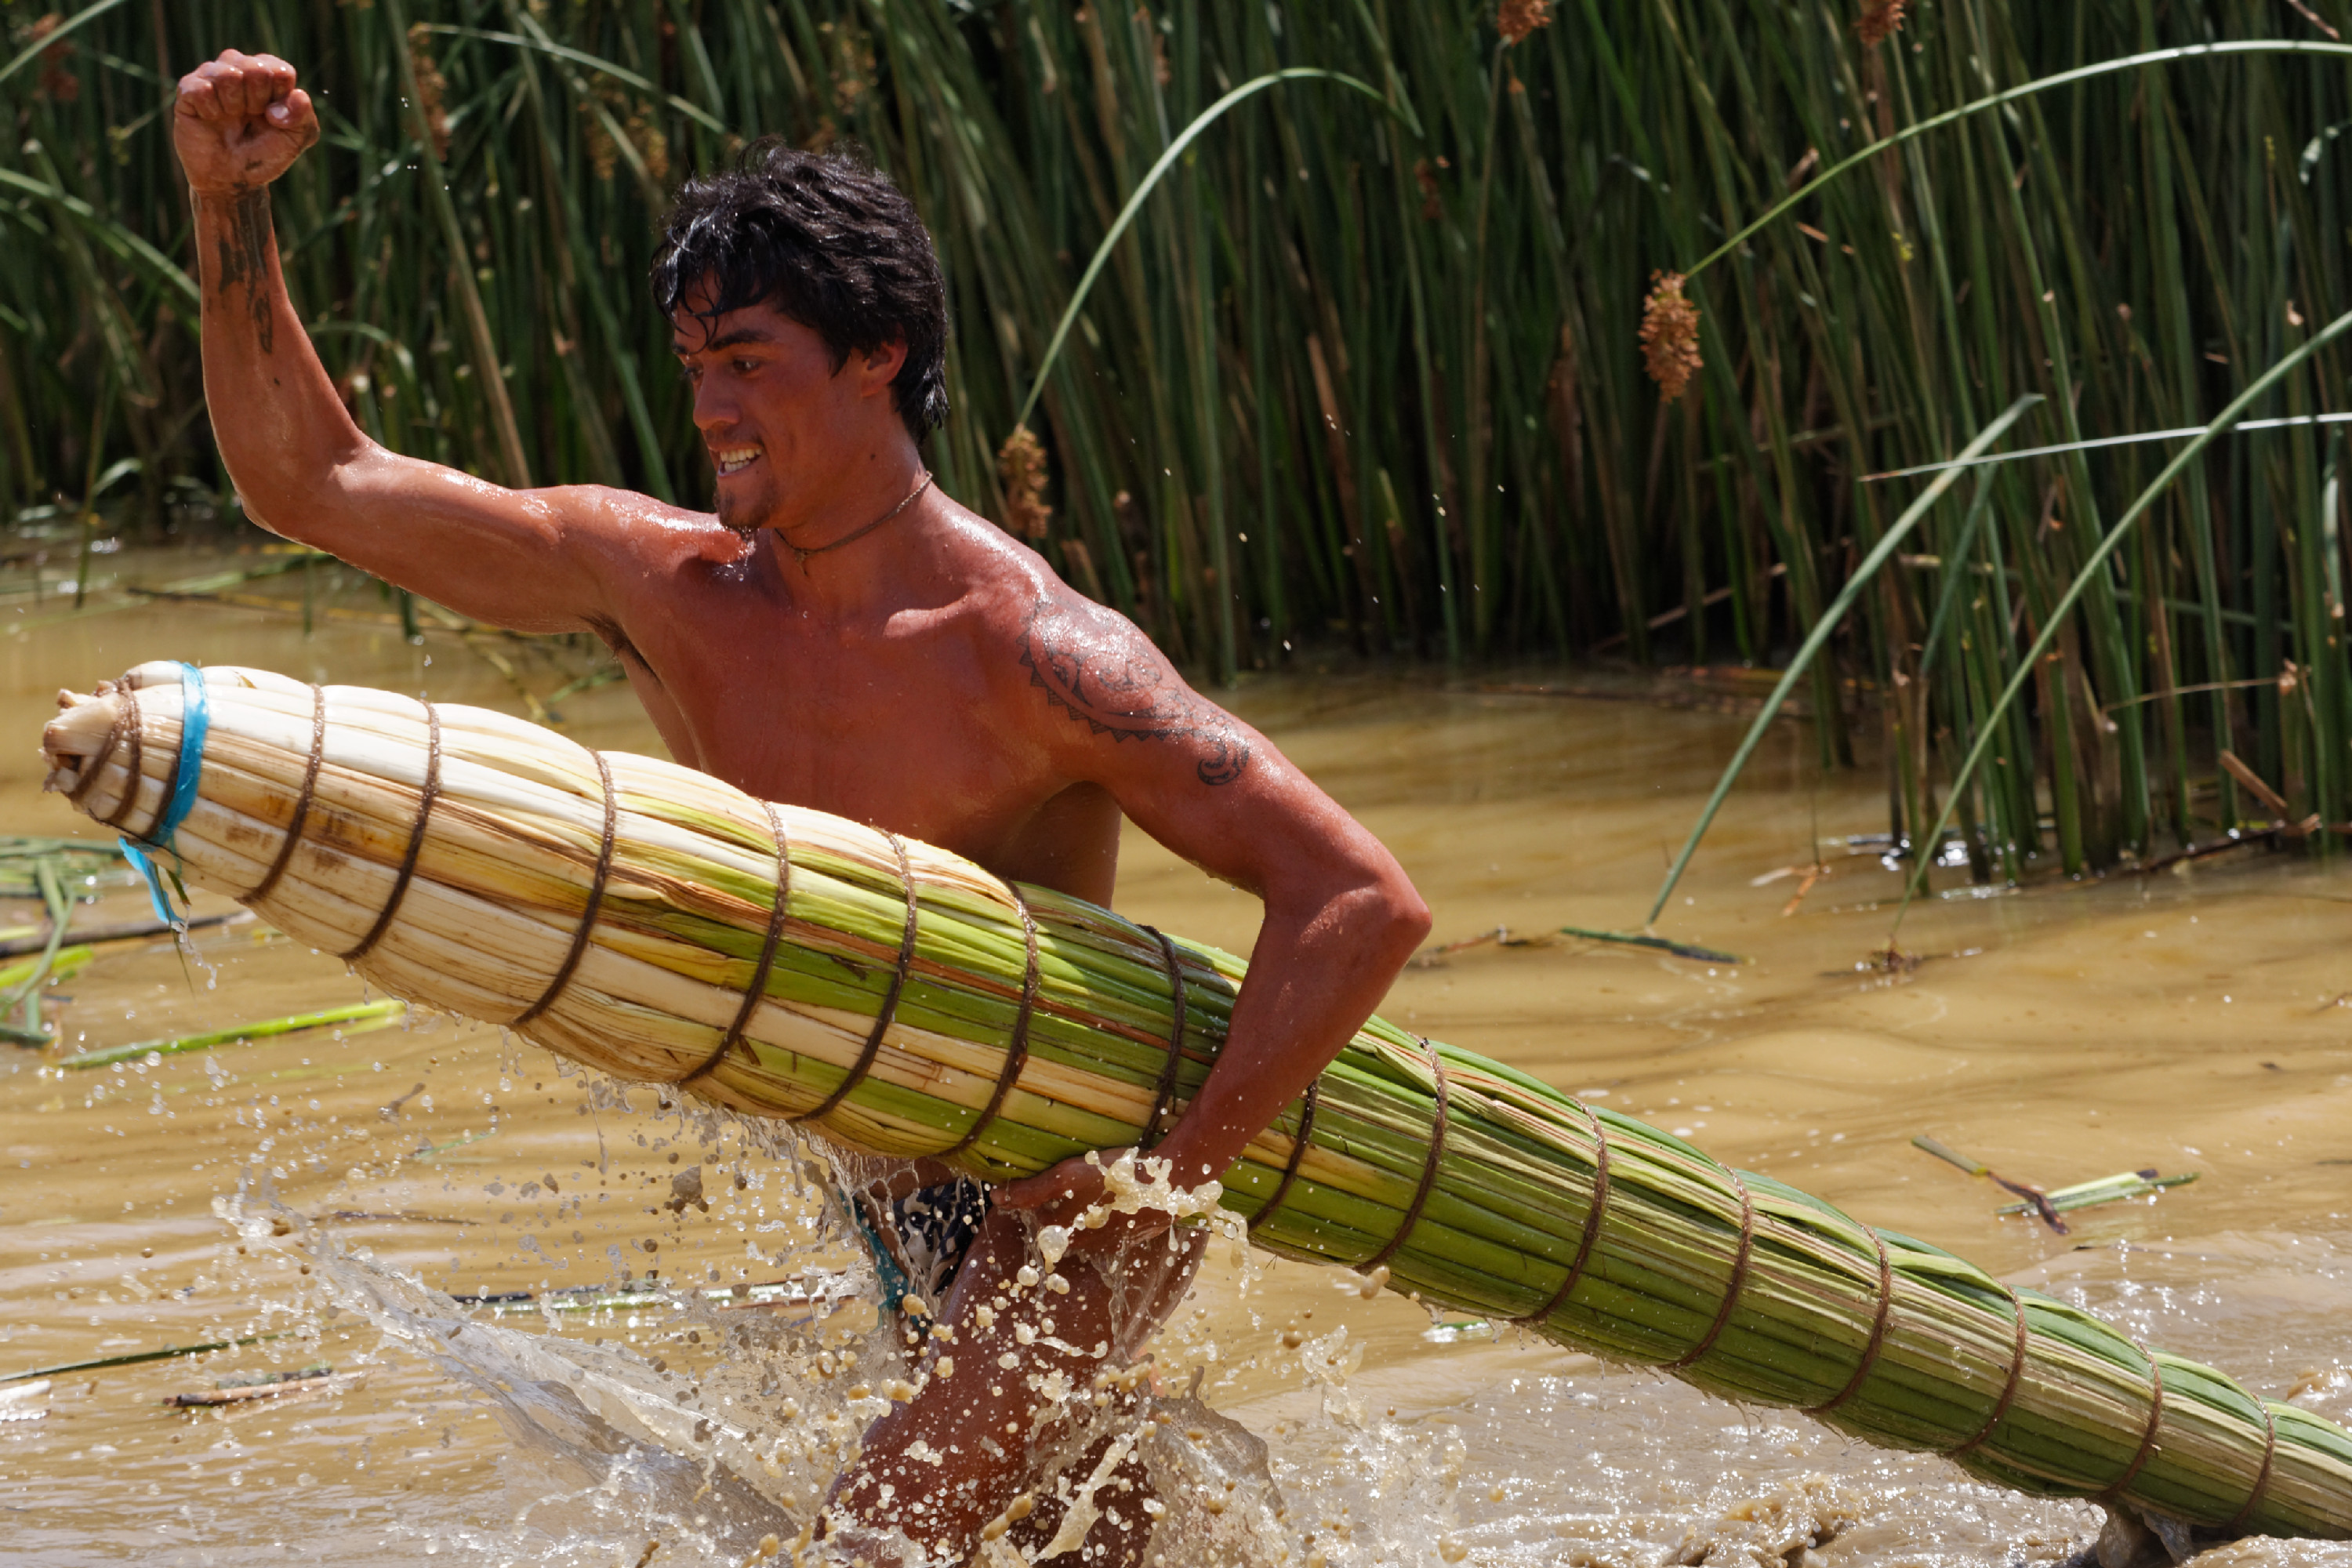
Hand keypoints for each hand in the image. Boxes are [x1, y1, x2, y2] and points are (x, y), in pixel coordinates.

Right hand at [174, 51, 318, 195]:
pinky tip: (211, 118)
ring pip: (228, 74)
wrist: (232, 179)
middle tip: (249, 117)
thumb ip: (303, 115)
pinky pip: (201, 89)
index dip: (279, 99)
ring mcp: (211, 76)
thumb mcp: (297, 138)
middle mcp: (239, 67)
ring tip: (230, 118)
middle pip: (256, 68)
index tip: (274, 117)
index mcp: (268, 74)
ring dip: (234, 105)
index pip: (280, 70)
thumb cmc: (265, 152)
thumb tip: (289, 99)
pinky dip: (211, 110)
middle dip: (258, 102)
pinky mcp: (187, 90)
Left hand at [994, 1148, 1176, 1260]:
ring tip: (1091, 1188)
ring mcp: (1112, 1243)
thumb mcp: (1069, 1177)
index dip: (1035, 1204)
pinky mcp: (1132, 1237)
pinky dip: (1107, 1216)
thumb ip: (1032, 1191)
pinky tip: (1114, 1197)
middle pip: (1063, 1230)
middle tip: (1067, 1185)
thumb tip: (996, 1197)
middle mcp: (1088, 1245)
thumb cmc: (1116, 1178)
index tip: (1039, 1186)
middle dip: (1060, 1212)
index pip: (1039, 1225)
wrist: (1170, 1185)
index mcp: (1068, 1234)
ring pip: (1086, 1231)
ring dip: (1084, 1214)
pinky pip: (1110, 1230)